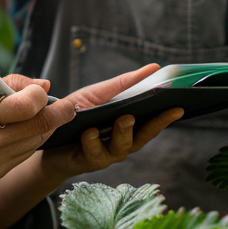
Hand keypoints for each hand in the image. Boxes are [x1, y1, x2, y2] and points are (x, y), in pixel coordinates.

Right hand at [0, 74, 74, 183]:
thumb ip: (10, 83)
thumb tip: (44, 85)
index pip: (28, 105)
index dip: (42, 95)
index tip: (44, 90)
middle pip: (42, 126)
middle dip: (61, 112)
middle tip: (69, 103)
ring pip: (39, 140)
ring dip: (46, 125)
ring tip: (39, 113)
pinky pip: (27, 152)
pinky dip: (32, 138)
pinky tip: (23, 129)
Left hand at [39, 64, 184, 181]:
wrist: (47, 136)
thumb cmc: (79, 113)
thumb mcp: (100, 94)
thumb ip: (125, 84)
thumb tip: (155, 68)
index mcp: (129, 127)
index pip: (152, 123)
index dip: (166, 116)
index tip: (180, 106)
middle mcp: (122, 143)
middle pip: (143, 136)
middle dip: (155, 124)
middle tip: (164, 111)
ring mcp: (106, 154)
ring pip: (120, 146)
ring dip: (123, 132)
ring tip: (125, 118)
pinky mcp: (87, 160)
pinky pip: (92, 151)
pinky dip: (92, 140)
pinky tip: (90, 130)